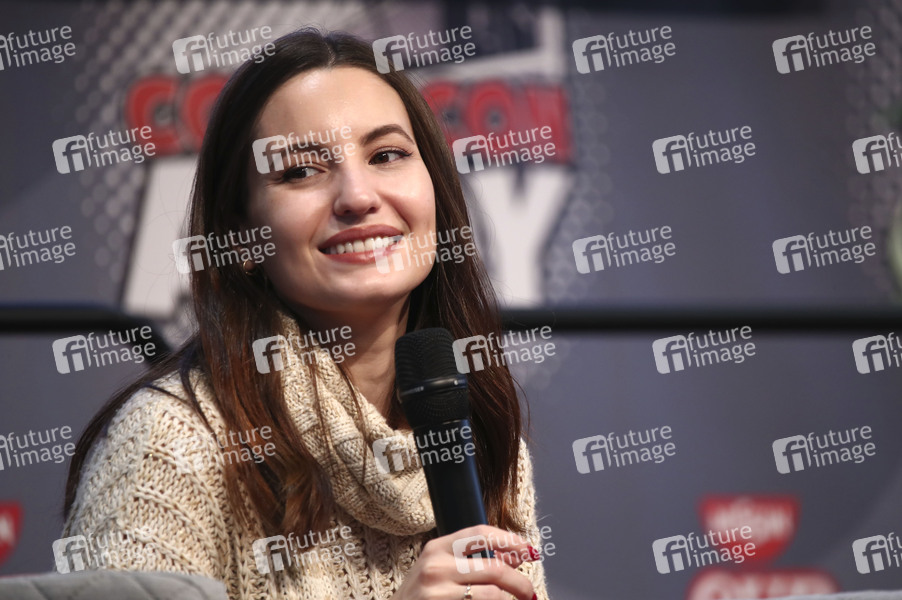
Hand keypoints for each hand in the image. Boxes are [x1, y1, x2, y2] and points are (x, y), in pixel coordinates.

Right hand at [391, 524, 538, 599]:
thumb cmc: (421, 594)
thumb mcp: (439, 569)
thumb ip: (470, 560)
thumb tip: (514, 557)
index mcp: (437, 548)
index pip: (480, 534)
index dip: (510, 541)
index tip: (529, 551)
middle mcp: (435, 566)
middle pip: (493, 567)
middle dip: (519, 581)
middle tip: (529, 592)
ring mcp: (436, 591)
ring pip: (492, 594)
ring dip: (510, 599)